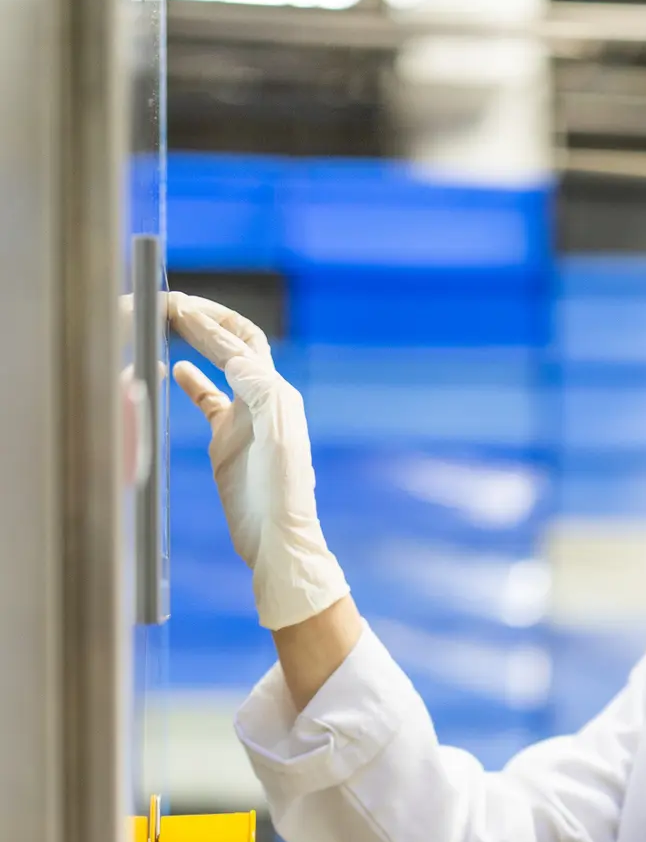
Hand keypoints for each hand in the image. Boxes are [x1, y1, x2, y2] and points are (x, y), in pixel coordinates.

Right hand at [167, 291, 349, 631]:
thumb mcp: (276, 437)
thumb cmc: (280, 494)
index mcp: (276, 393)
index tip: (175, 306)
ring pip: (221, 365)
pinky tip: (176, 370)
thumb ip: (260, 391)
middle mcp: (263, 399)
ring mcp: (245, 418)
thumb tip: (235, 353)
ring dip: (199, 341)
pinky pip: (210, 399)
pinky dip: (193, 380)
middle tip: (170, 303)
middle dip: (206, 320)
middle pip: (235, 343)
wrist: (278, 539)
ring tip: (169, 322)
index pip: (239, 343)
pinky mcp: (229, 440)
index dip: (208, 324)